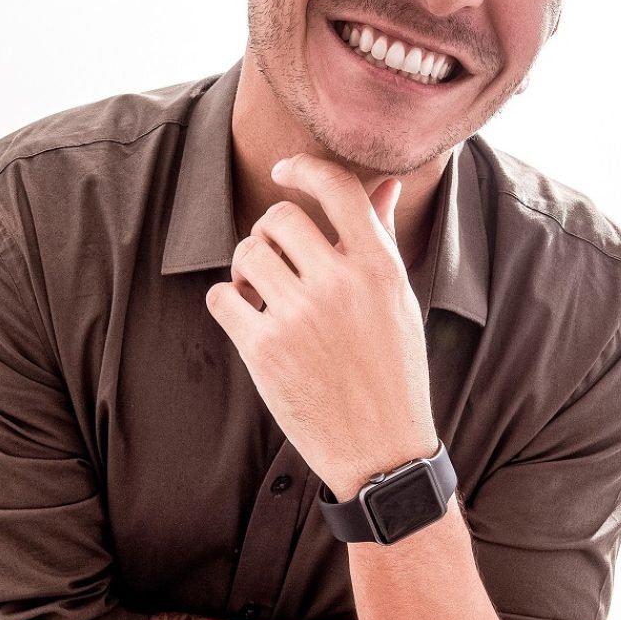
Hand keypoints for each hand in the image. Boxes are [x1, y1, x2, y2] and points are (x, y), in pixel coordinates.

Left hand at [206, 154, 437, 499]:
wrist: (381, 452)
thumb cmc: (393, 369)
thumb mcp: (399, 299)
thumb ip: (383, 237)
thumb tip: (386, 185)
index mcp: (379, 267)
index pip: (337, 188)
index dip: (303, 167)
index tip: (284, 171)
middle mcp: (340, 284)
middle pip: (279, 218)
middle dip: (269, 232)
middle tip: (275, 258)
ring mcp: (299, 316)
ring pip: (246, 252)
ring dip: (246, 265)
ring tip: (261, 289)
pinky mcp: (263, 350)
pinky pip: (221, 296)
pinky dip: (227, 300)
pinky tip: (247, 316)